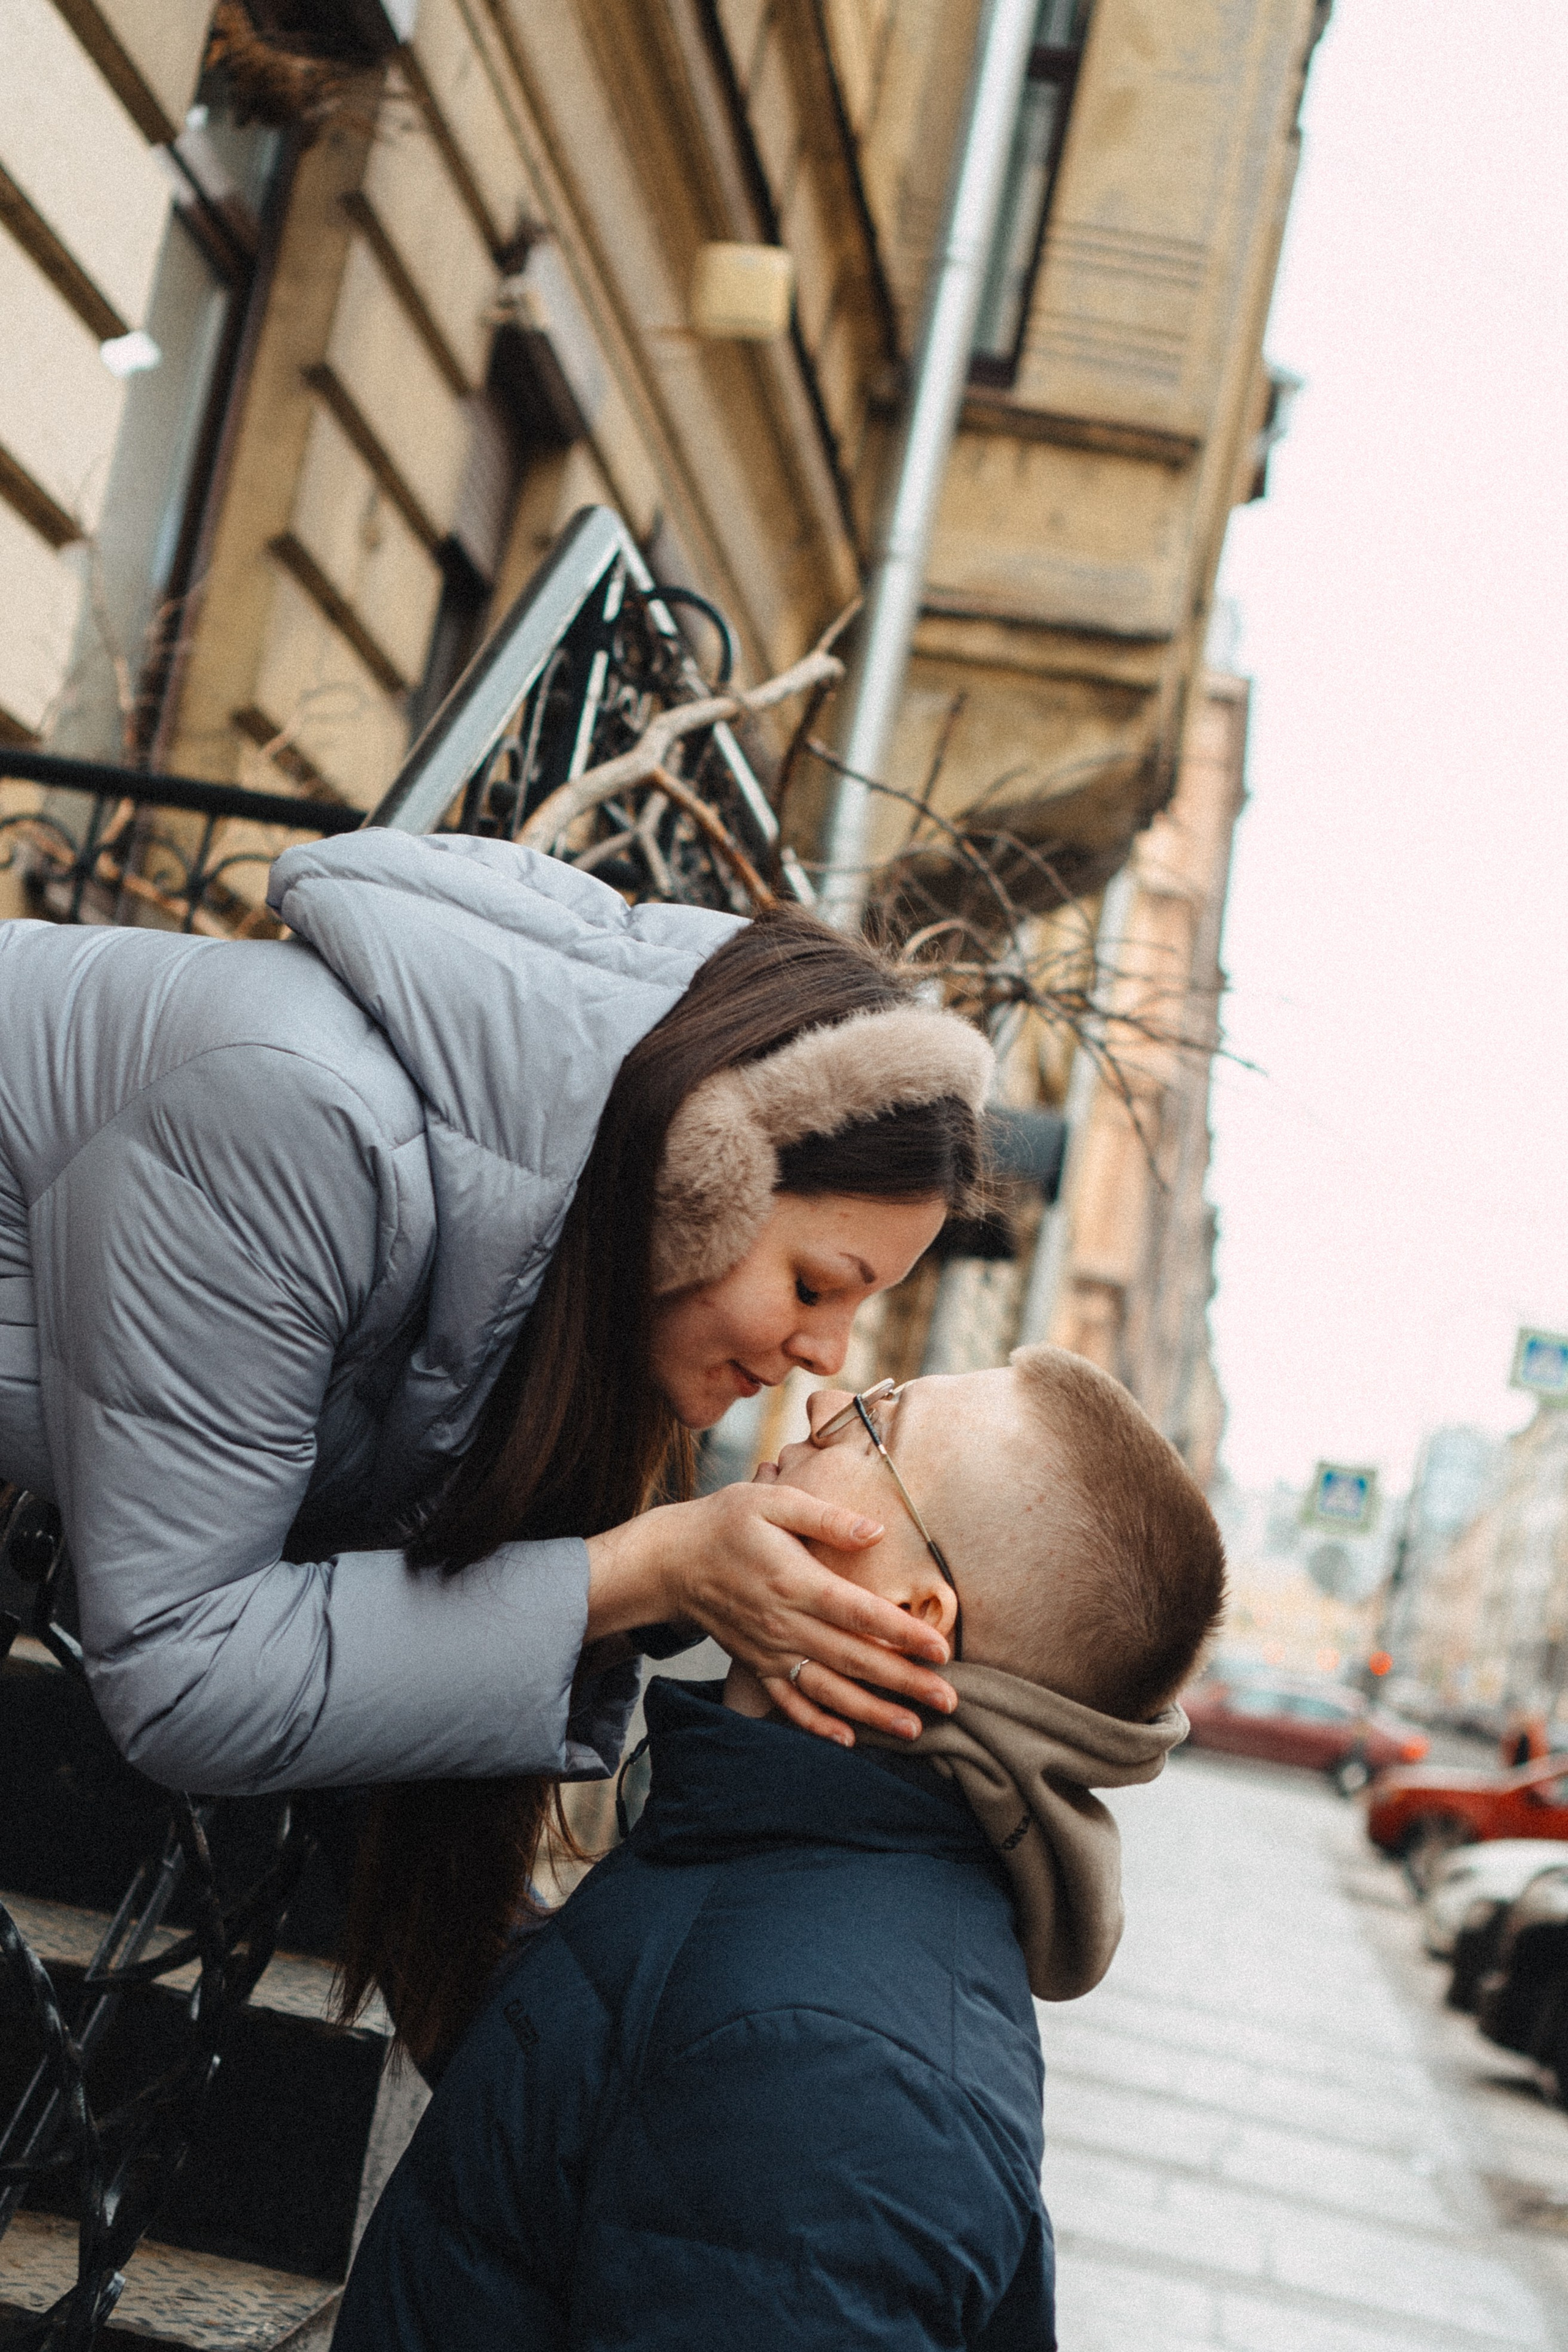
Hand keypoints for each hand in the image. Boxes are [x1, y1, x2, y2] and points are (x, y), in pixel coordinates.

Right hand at [584, 1482, 955, 1744]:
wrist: (671, 1560)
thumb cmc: (726, 1523)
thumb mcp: (774, 1501)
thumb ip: (827, 1517)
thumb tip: (876, 1531)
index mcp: (795, 1581)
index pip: (859, 1612)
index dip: (901, 1633)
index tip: (940, 1650)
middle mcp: (784, 1623)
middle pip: (853, 1658)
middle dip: (904, 1682)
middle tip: (949, 1700)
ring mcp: (769, 1650)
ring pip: (827, 1690)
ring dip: (871, 1713)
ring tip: (913, 1730)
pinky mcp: (755, 1665)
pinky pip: (788, 1702)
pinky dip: (816, 1725)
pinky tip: (848, 1740)